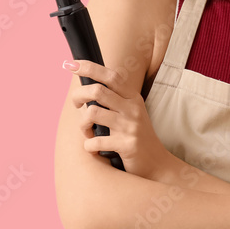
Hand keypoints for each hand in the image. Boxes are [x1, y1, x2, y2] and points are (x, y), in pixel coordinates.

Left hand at [63, 59, 168, 179]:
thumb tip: (88, 88)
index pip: (111, 76)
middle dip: (78, 96)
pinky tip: (95, 149)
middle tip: (76, 105)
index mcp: (133, 98)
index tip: (72, 64)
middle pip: (97, 90)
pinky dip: (89, 147)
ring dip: (82, 125)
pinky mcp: (127, 145)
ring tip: (88, 132)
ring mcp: (130, 126)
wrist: (157, 164)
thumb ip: (114, 100)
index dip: (89, 68)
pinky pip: (95, 141)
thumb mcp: (131, 114)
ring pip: (92, 113)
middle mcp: (133, 109)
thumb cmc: (137, 138)